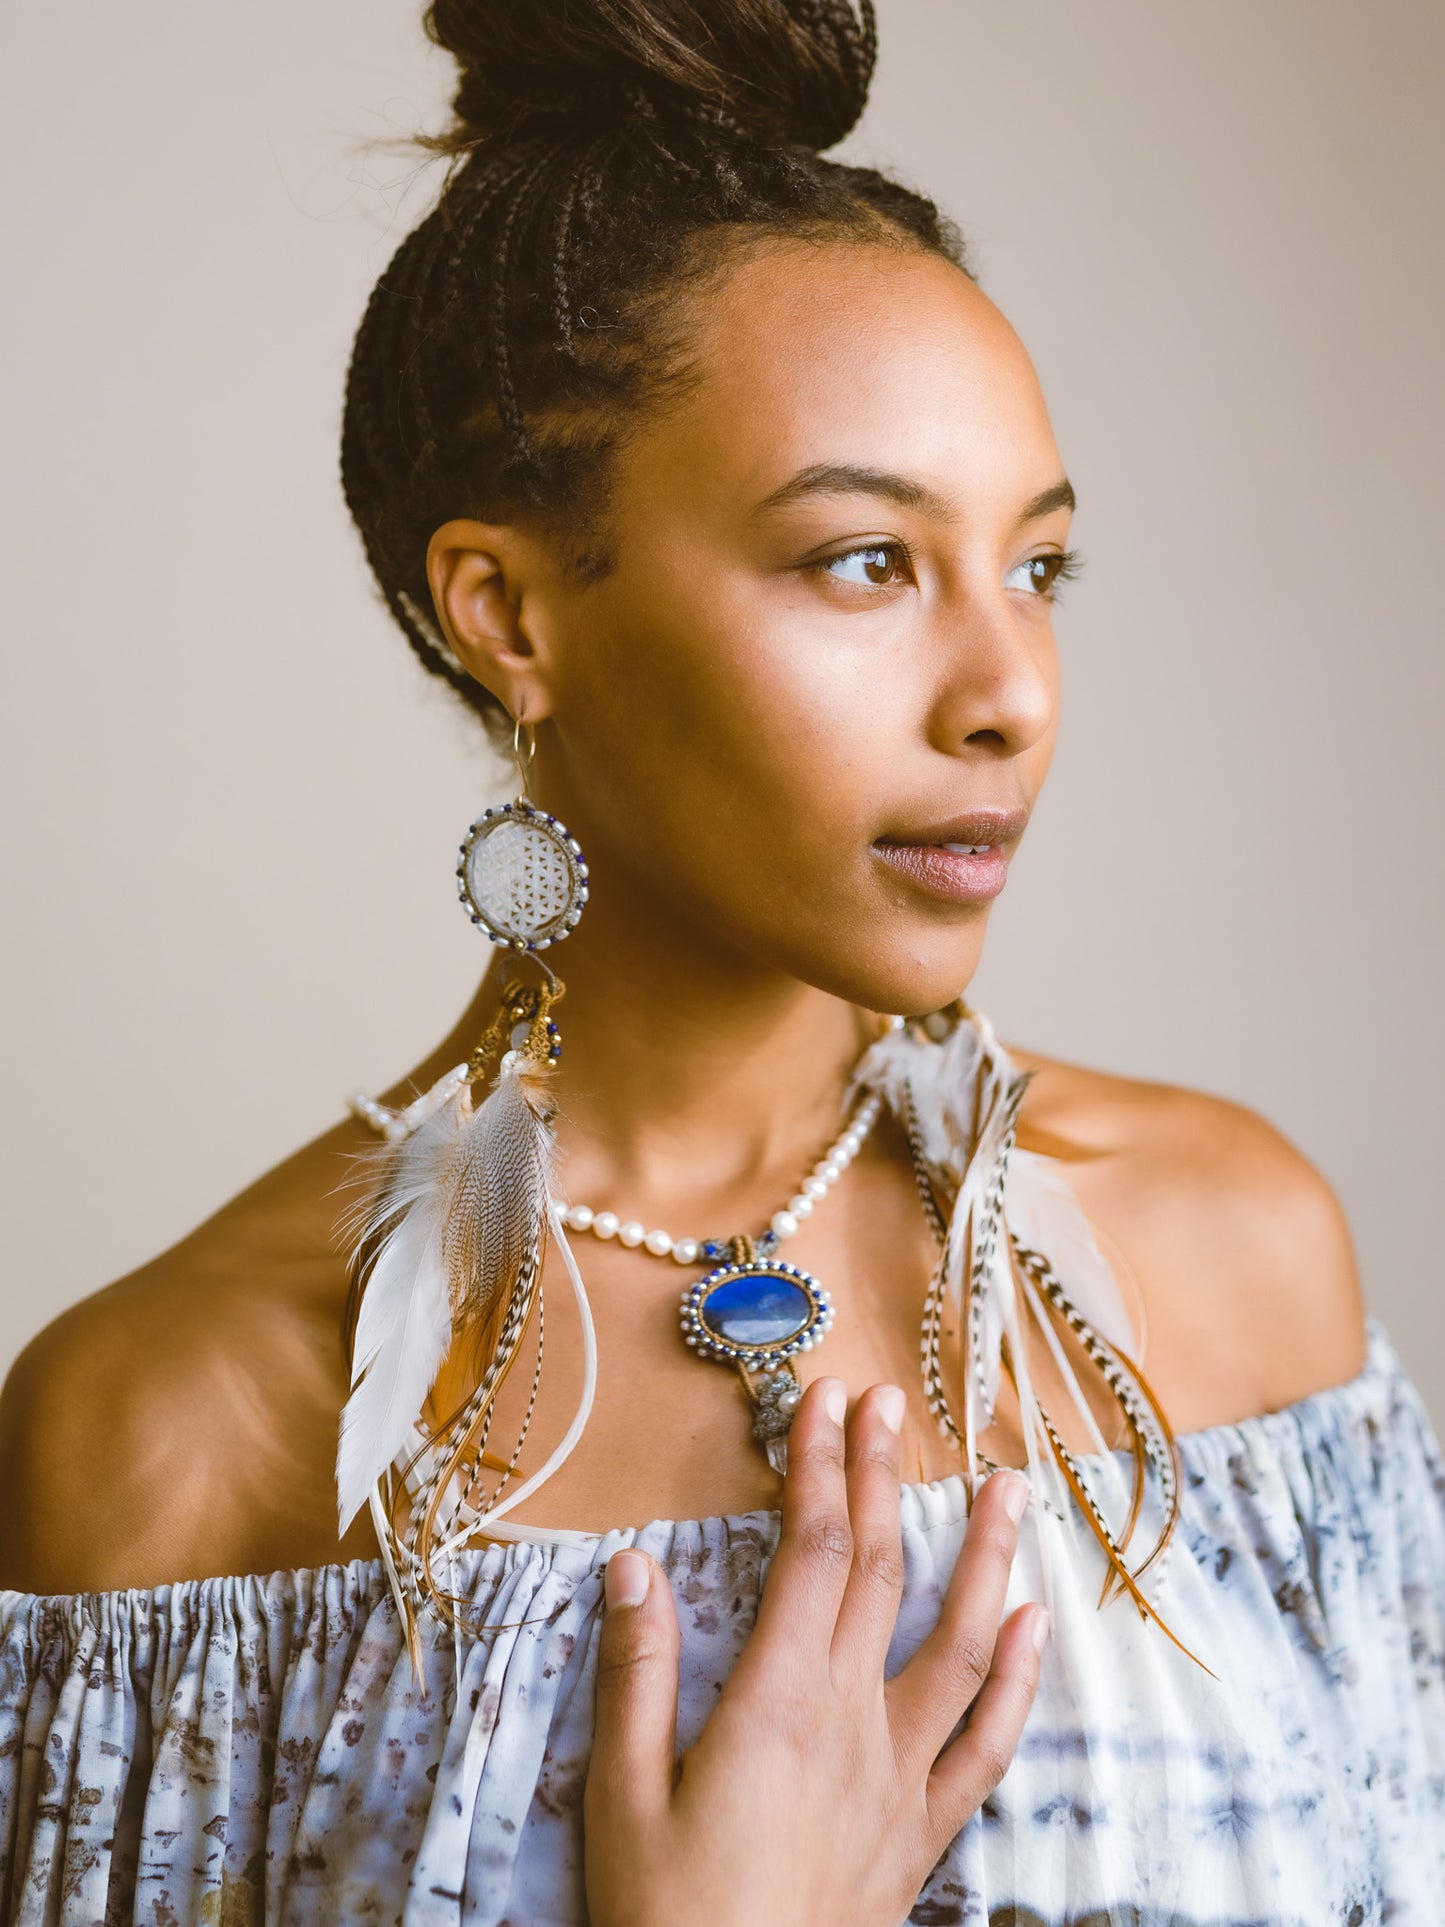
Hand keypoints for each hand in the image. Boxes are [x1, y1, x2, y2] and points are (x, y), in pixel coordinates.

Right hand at [583, 1375, 1047, 1926]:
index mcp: (779, 1704)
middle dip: (881, 1476)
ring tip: (1008, 1488)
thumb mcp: (623, 1796)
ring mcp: (899, 1778)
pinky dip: (1019, 1681)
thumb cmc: (668, 1919)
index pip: (810, 1551)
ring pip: (960, 1645)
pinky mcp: (920, 1833)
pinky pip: (986, 1746)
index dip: (821, 1466)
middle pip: (878, 1571)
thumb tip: (634, 1565)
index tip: (825, 1400)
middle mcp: (853, 1725)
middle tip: (888, 1403)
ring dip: (984, 1558)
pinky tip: (1035, 1630)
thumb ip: (636, 1674)